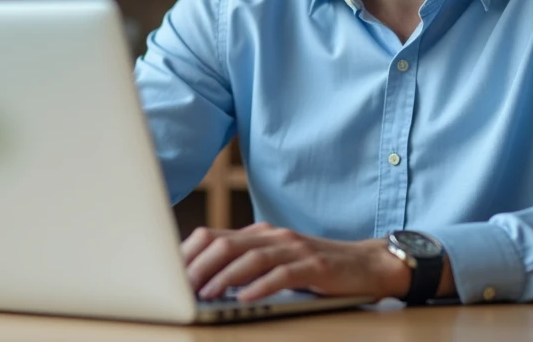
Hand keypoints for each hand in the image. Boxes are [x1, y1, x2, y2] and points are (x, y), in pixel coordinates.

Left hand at [182, 222, 410, 302]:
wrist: (365, 264)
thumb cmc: (315, 267)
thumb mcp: (276, 261)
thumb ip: (246, 264)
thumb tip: (202, 283)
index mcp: (259, 234)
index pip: (213, 236)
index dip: (188, 254)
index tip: (167, 275)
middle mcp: (273, 236)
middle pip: (226, 244)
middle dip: (199, 266)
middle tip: (180, 288)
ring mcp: (294, 248)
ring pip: (250, 258)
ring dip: (225, 278)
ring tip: (207, 294)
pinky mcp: (313, 265)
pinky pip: (282, 274)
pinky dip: (262, 286)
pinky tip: (247, 299)